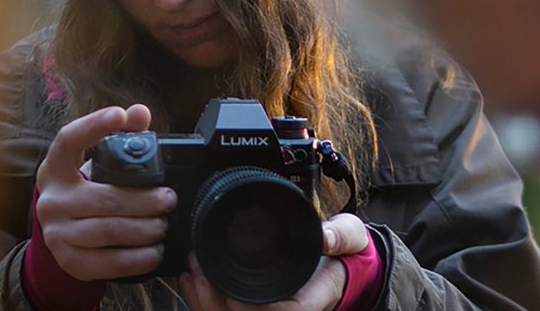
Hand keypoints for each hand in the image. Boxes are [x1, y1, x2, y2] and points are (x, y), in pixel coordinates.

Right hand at [34, 104, 176, 280]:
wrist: (63, 231)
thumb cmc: (87, 189)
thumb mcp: (97, 163)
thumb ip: (122, 136)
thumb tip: (140, 113)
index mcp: (56, 167)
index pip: (68, 140)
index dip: (93, 126)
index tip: (120, 115)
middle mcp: (51, 199)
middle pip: (104, 198)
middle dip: (144, 200)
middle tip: (168, 199)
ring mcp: (57, 232)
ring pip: (108, 231)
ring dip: (144, 230)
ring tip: (163, 225)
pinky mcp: (69, 260)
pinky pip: (107, 263)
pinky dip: (136, 259)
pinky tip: (154, 252)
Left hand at [179, 213, 370, 310]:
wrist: (341, 264)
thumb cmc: (342, 254)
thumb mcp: (348, 239)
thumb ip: (339, 236)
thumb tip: (325, 238)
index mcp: (304, 303)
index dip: (252, 310)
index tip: (231, 295)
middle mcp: (283, 310)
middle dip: (213, 302)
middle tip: (196, 270)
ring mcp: (267, 309)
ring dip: (204, 302)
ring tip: (191, 273)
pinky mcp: (254, 305)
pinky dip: (205, 300)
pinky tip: (192, 281)